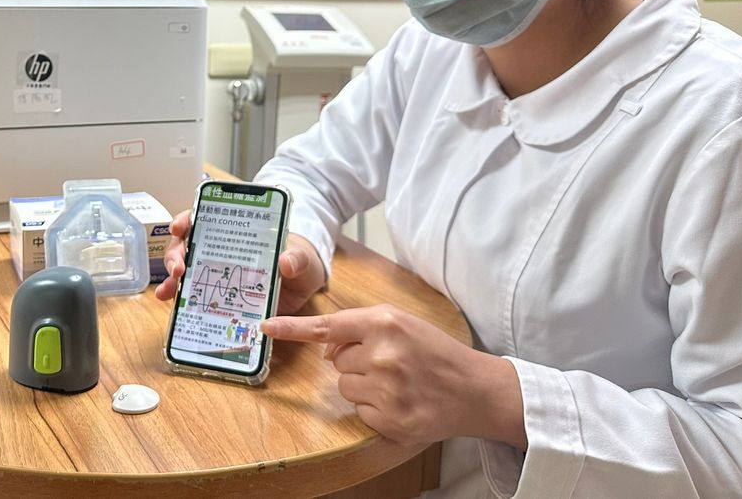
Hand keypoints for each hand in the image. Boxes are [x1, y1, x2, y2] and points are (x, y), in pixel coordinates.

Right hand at [153, 210, 326, 313]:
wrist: (303, 286)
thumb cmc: (299, 261)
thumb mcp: (301, 256)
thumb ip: (296, 258)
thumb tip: (285, 262)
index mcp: (235, 232)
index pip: (203, 218)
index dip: (186, 220)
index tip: (179, 228)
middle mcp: (220, 249)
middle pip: (187, 246)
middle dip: (175, 255)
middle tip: (178, 268)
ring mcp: (217, 273)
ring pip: (185, 271)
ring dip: (171, 280)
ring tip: (166, 292)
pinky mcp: (219, 296)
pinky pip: (195, 297)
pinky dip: (181, 302)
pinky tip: (173, 308)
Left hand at [261, 305, 526, 448]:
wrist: (475, 390)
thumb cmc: (435, 353)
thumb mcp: (401, 324)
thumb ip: (361, 328)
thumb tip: (327, 348)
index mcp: (385, 323)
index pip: (328, 326)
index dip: (292, 328)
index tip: (265, 327)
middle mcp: (382, 353)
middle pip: (337, 361)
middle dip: (356, 362)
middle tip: (390, 364)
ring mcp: (386, 389)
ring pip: (345, 387)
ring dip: (363, 386)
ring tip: (396, 383)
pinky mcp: (390, 419)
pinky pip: (359, 412)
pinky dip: (374, 409)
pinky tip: (399, 401)